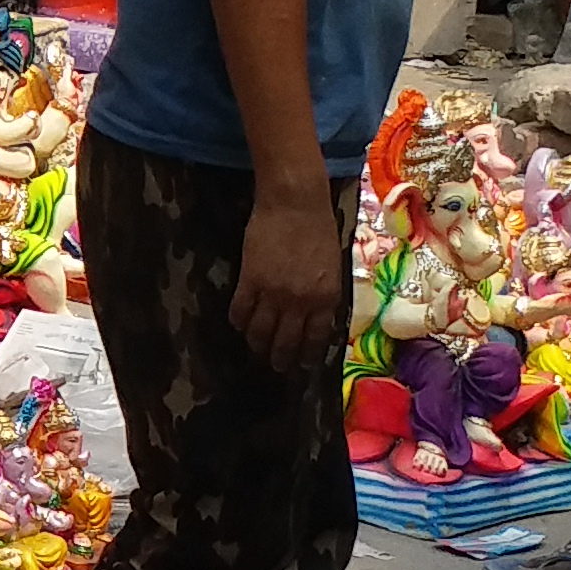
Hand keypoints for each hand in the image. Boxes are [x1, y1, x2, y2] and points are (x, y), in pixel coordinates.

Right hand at [230, 179, 352, 369]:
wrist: (295, 203)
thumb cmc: (318, 229)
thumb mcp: (331, 267)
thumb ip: (323, 294)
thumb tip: (311, 317)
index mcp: (326, 298)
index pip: (315, 338)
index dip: (306, 355)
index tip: (301, 365)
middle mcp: (301, 301)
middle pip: (286, 341)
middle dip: (280, 358)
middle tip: (275, 366)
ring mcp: (274, 293)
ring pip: (261, 331)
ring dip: (257, 344)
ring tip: (255, 349)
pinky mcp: (250, 281)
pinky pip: (240, 311)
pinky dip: (239, 322)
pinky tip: (239, 324)